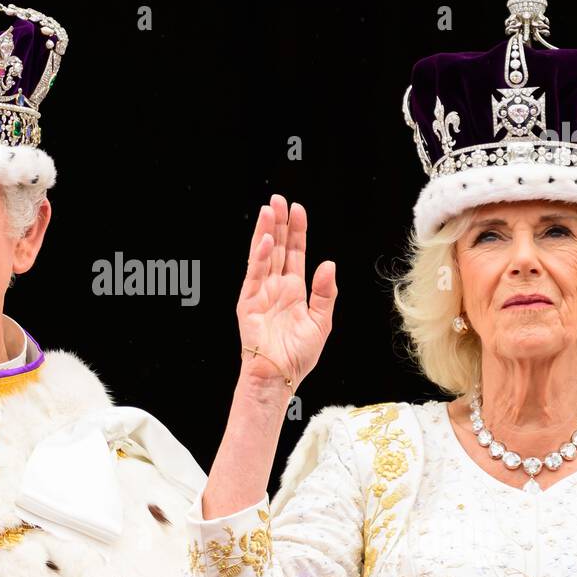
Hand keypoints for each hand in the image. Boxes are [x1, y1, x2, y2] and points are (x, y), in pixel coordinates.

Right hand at [236, 194, 337, 390]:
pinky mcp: (248, 303)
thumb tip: (328, 264)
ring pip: (264, 256)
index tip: (298, 210)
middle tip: (280, 200)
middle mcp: (276, 287)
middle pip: (278, 248)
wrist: (279, 376)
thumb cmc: (297, 357)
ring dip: (266, 233)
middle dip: (279, 224)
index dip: (297, 232)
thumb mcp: (321, 323)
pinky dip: (259, 258)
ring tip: (269, 210)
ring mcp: (261, 293)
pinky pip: (254, 275)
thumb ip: (325, 294)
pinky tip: (264, 241)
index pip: (294, 254)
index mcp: (294, 290)